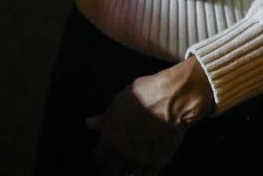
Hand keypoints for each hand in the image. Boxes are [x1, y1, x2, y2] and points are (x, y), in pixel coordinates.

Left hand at [85, 56, 215, 175]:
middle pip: (111, 172)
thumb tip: (89, 125)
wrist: (173, 99)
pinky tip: (144, 166)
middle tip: (115, 162)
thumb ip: (104, 119)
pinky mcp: (158, 162)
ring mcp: (141, 160)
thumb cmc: (144, 94)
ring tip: (129, 165)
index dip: (100, 157)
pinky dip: (144, 173)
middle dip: (111, 168)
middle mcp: (122, 152)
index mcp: (110, 137)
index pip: (98, 159)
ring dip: (127, 171)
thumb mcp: (118, 102)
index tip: (104, 155)